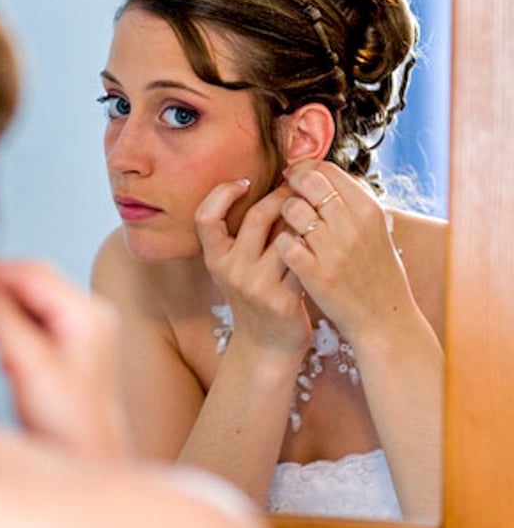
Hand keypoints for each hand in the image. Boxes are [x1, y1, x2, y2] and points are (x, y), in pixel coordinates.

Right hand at [0, 260, 128, 458]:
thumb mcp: (29, 364)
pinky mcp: (62, 351)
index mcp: (87, 313)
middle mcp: (86, 316)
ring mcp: (76, 333)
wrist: (84, 462)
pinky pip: (26, 322)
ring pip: (25, 300)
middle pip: (30, 282)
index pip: (33, 272)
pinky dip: (0, 321)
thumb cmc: (65, 422)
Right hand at [195, 179, 311, 360]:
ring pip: (286, 236)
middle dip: (282, 197)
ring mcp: (257, 286)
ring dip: (303, 218)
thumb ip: (246, 233)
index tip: (244, 183)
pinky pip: (303, 259)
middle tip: (297, 189)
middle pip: (257, 217)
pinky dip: (314, 243)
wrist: (268, 344)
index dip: (222, 194)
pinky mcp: (283, 299)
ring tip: (313, 209)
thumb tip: (271, 183)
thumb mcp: (238, 266)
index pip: (206, 217)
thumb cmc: (257, 294)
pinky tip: (322, 236)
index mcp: (215, 259)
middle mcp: (231, 271)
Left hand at [275, 160, 414, 341]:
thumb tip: (318, 174)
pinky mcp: (316, 274)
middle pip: (308, 182)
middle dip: (291, 183)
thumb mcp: (375, 230)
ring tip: (287, 224)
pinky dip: (281, 242)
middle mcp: (352, 225)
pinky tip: (287, 249)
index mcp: (369, 210)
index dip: (306, 168)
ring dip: (283, 213)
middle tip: (285, 193)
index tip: (297, 176)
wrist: (384, 320)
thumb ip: (350, 203)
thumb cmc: (377, 273)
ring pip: (292, 209)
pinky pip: (285, 242)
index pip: (328, 170)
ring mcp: (334, 250)